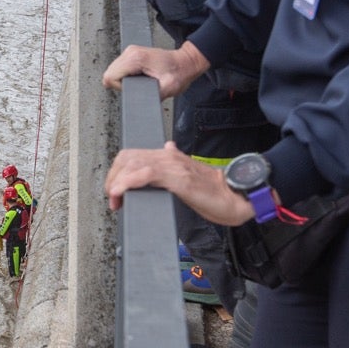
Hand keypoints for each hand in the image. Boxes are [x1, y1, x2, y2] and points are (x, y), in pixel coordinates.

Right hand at [102, 41, 209, 96]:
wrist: (185, 63)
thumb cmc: (179, 73)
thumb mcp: (167, 89)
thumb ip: (149, 96)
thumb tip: (135, 104)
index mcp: (136, 58)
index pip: (110, 76)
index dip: (121, 88)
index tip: (135, 88)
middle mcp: (131, 52)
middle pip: (110, 73)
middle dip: (122, 85)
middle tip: (140, 86)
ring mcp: (131, 51)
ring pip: (113, 71)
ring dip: (124, 80)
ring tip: (141, 81)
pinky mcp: (132, 54)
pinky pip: (119, 68)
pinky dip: (126, 76)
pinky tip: (139, 77)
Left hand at [105, 142, 254, 224]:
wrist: (235, 195)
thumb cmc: (213, 190)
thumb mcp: (188, 174)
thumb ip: (174, 164)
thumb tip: (168, 148)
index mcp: (169, 155)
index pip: (132, 156)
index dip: (118, 172)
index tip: (115, 192)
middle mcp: (169, 156)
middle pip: (127, 158)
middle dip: (113, 178)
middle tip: (113, 199)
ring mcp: (173, 165)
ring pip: (133, 164)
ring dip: (117, 182)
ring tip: (115, 199)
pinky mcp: (178, 178)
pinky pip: (146, 174)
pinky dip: (128, 182)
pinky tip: (121, 192)